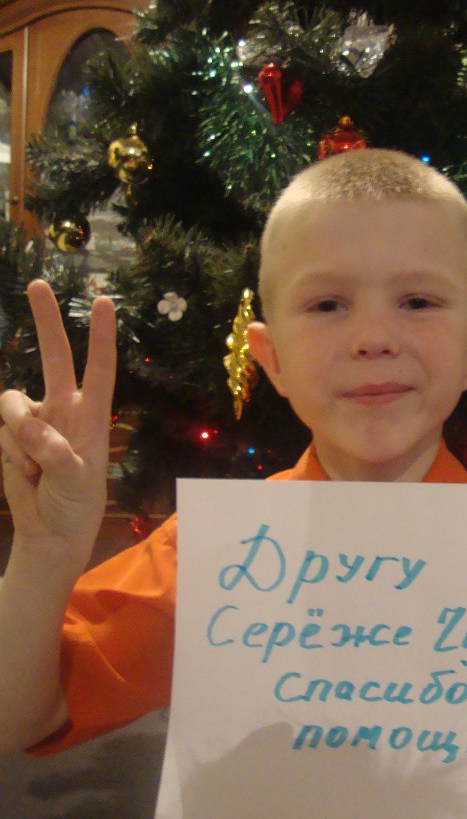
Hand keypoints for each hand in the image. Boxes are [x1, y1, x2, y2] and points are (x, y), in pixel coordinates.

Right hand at [0, 280, 115, 559]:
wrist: (50, 533)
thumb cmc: (76, 505)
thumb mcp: (75, 479)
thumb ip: (53, 449)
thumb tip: (26, 422)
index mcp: (92, 416)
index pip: (100, 369)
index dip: (101, 336)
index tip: (104, 302)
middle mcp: (64, 409)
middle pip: (55, 357)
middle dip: (46, 321)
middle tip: (37, 284)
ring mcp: (35, 420)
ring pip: (12, 404)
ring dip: (18, 437)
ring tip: (37, 471)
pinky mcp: (11, 435)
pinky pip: (1, 431)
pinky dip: (10, 453)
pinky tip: (26, 475)